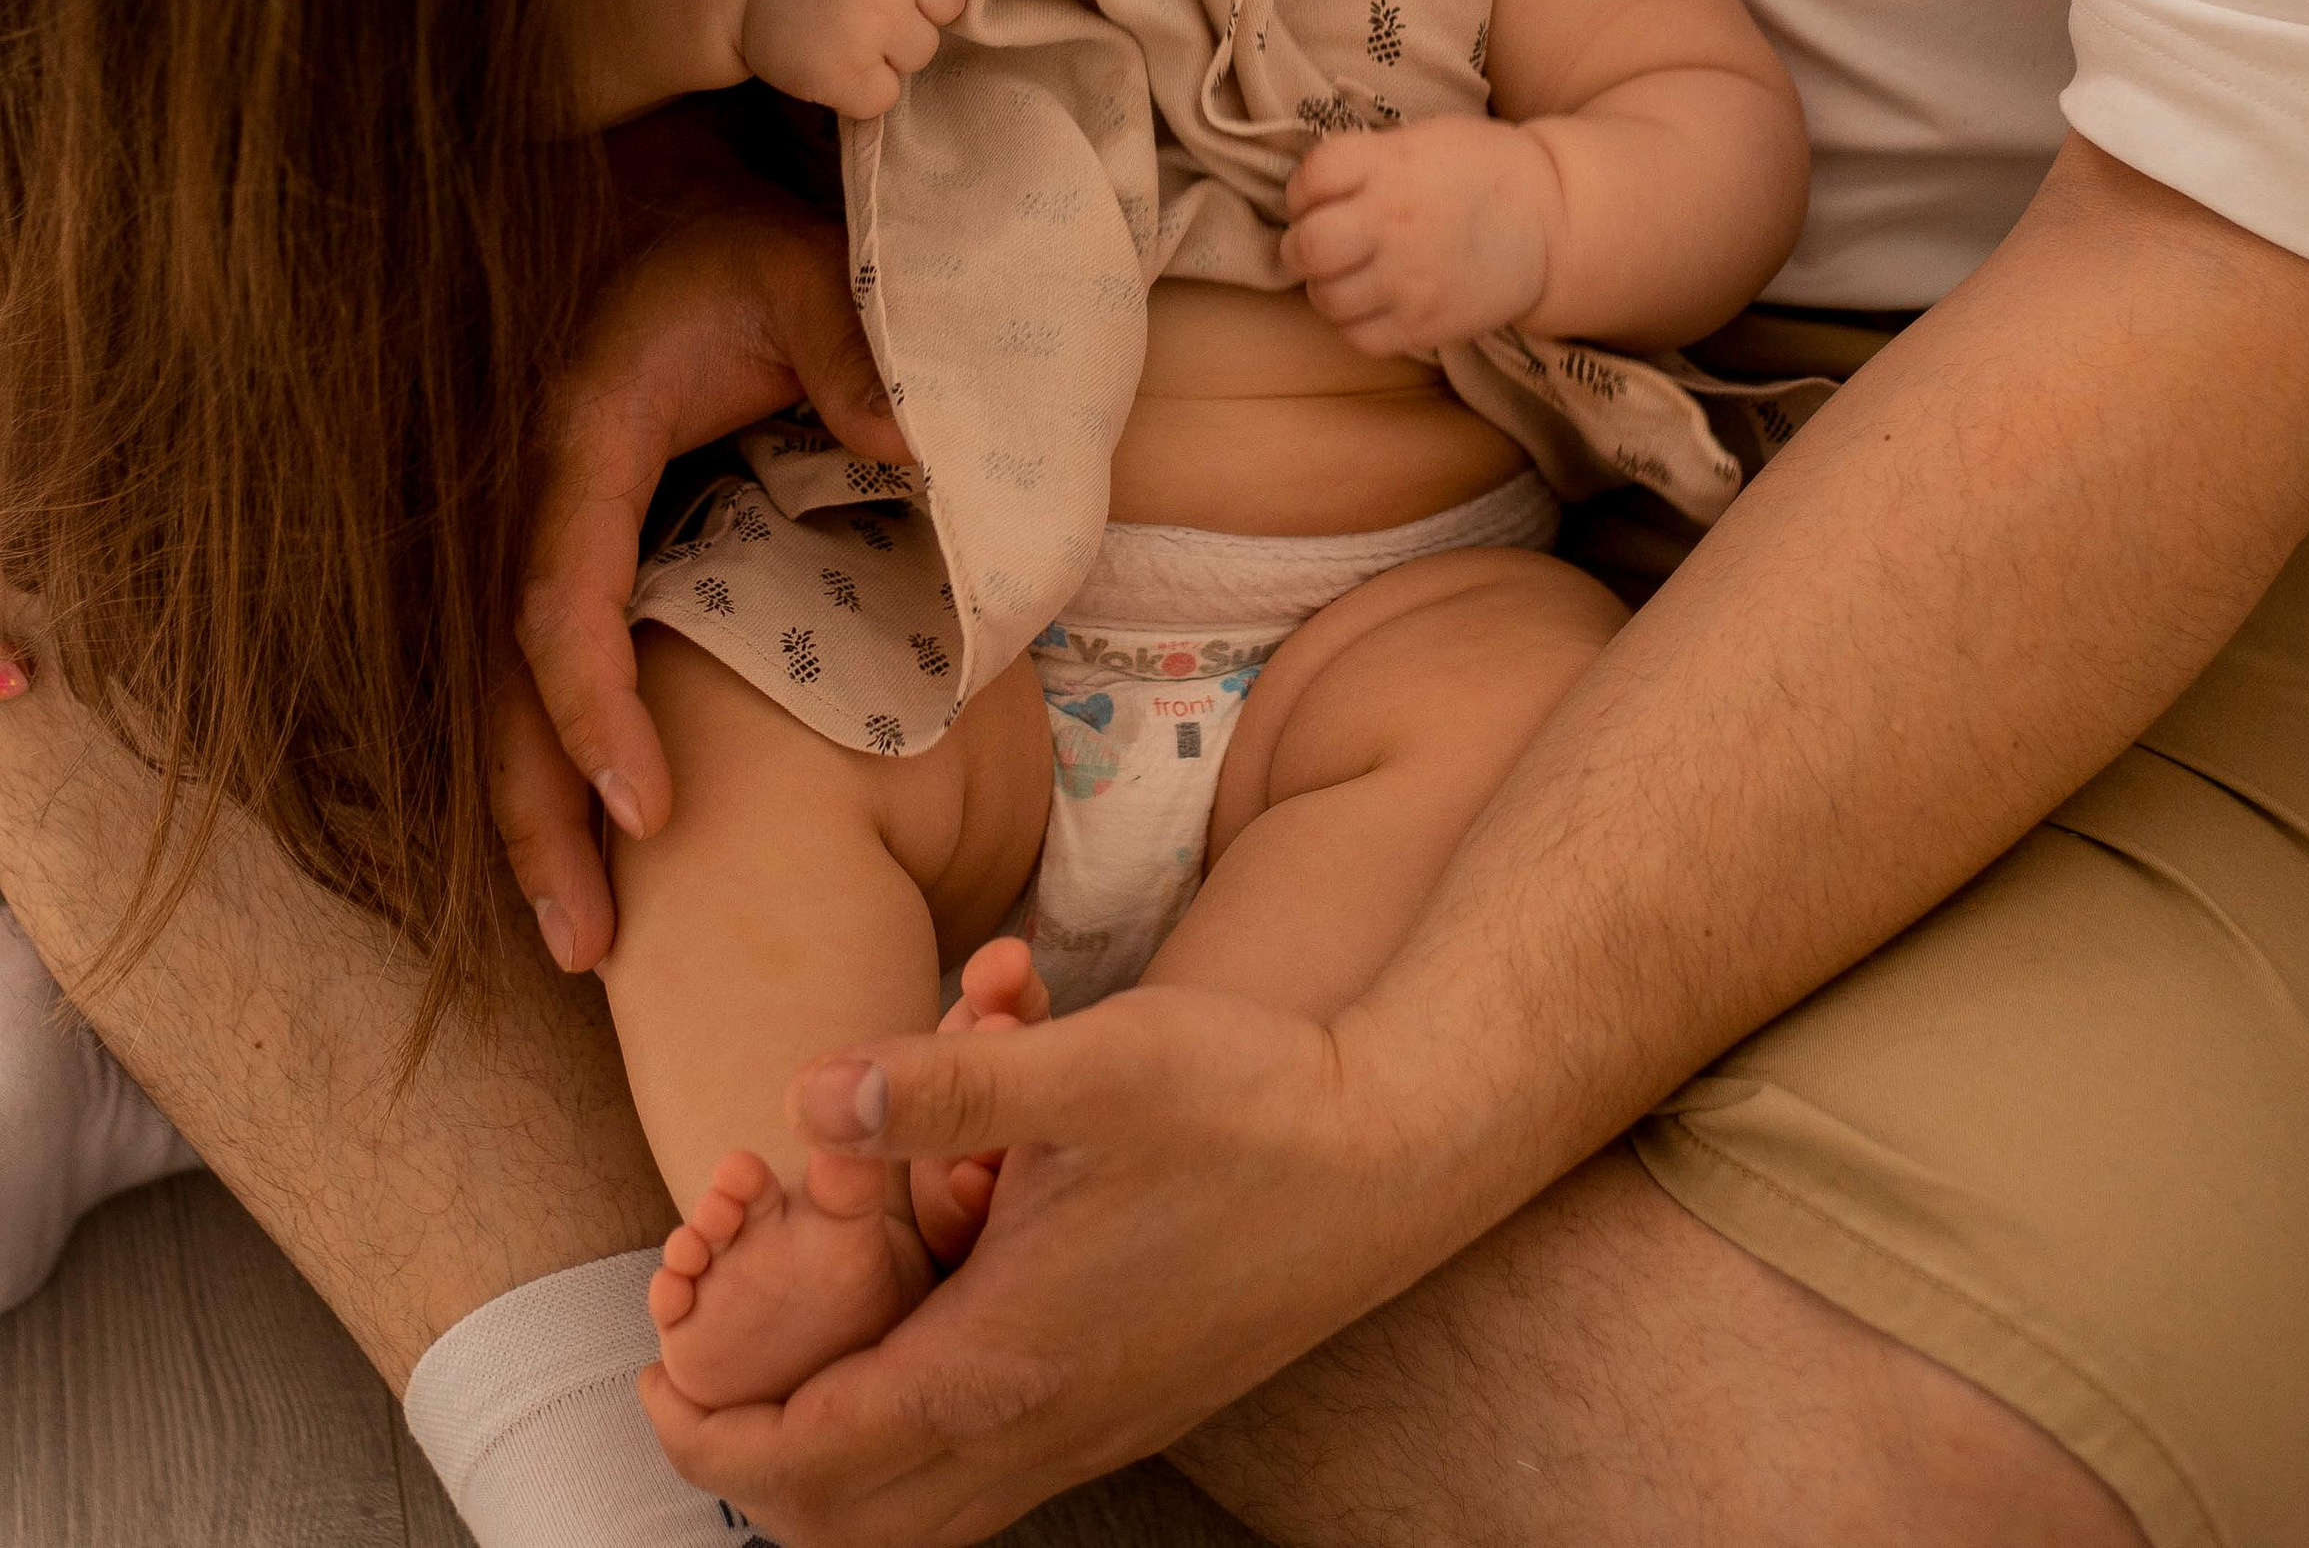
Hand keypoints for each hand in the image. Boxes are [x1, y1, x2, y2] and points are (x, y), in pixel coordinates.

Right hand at [496, 191, 899, 970]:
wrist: (658, 213)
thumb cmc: (735, 248)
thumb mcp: (805, 269)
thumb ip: (851, 349)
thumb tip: (911, 449)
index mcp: (582, 445)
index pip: (563, 604)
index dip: (595, 713)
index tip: (649, 811)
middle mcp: (535, 506)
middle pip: (502, 689)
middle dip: (536, 818)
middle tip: (590, 945)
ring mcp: (538, 538)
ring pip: (503, 702)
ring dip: (533, 818)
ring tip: (585, 945)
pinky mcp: (567, 559)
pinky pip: (537, 682)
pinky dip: (552, 770)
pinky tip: (592, 860)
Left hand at [636, 985, 1465, 1543]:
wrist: (1397, 1151)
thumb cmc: (1251, 1099)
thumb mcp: (1090, 1065)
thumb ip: (939, 1087)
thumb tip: (806, 1091)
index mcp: (1006, 1355)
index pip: (812, 1456)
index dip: (711, 1431)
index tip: (653, 1372)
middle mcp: (1043, 1423)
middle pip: (851, 1527)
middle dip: (752, 1472)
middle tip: (699, 1387)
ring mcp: (1096, 1429)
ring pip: (922, 1522)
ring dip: (831, 1473)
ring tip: (789, 1376)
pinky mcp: (1134, 1408)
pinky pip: (984, 1488)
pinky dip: (908, 1459)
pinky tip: (912, 1353)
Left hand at [1279, 112, 1562, 354]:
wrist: (1552, 218)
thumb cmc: (1481, 169)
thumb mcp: (1424, 138)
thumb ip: (1367, 159)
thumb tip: (1310, 190)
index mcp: (1391, 165)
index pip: (1310, 179)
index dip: (1302, 191)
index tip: (1316, 197)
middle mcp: (1394, 221)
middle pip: (1308, 247)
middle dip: (1299, 247)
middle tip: (1315, 245)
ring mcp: (1409, 278)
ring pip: (1326, 299)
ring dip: (1326, 288)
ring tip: (1348, 275)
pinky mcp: (1425, 324)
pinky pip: (1360, 338)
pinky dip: (1354, 323)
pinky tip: (1372, 302)